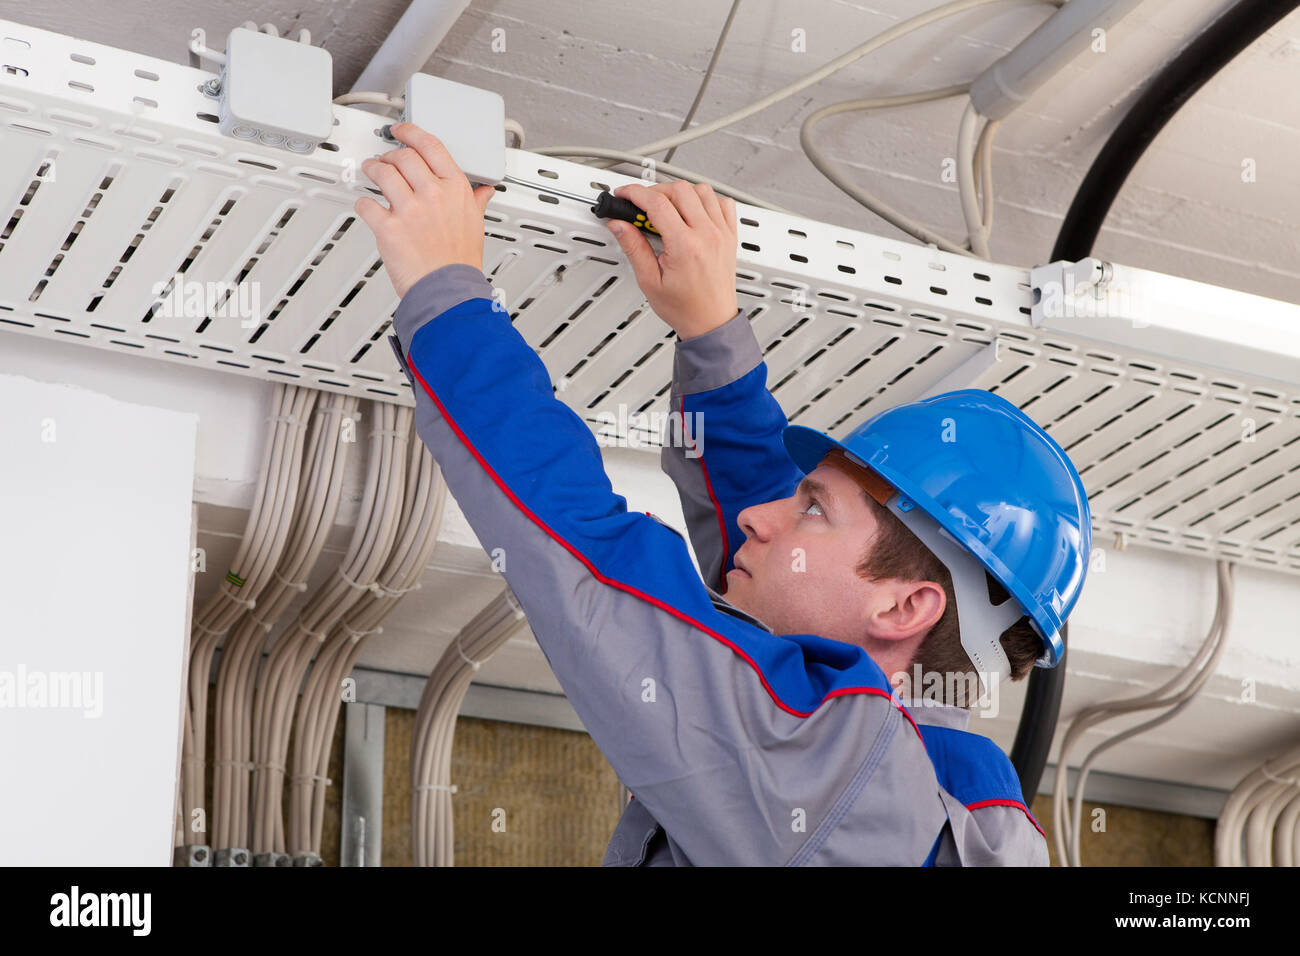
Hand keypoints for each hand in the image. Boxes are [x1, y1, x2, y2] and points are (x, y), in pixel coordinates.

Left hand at [353, 122, 496, 298]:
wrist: (448, 291)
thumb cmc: (461, 262)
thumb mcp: (476, 226)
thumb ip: (476, 202)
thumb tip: (484, 191)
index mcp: (455, 189)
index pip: (430, 146)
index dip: (411, 133)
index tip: (401, 131)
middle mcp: (432, 194)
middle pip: (403, 156)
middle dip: (389, 155)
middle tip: (385, 160)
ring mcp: (409, 210)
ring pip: (382, 173)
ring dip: (371, 169)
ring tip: (370, 171)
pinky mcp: (389, 227)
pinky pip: (366, 204)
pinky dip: (363, 203)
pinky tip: (367, 205)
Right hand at [604, 181, 738, 339]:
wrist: (711, 322)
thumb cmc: (685, 308)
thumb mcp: (649, 281)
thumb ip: (634, 248)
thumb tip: (619, 224)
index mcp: (685, 246)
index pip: (657, 203)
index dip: (635, 193)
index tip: (625, 195)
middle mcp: (707, 235)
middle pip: (679, 189)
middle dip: (655, 190)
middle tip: (643, 203)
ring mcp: (722, 233)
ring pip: (702, 190)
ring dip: (681, 192)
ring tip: (667, 207)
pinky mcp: (730, 235)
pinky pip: (723, 203)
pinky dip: (707, 199)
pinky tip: (694, 210)